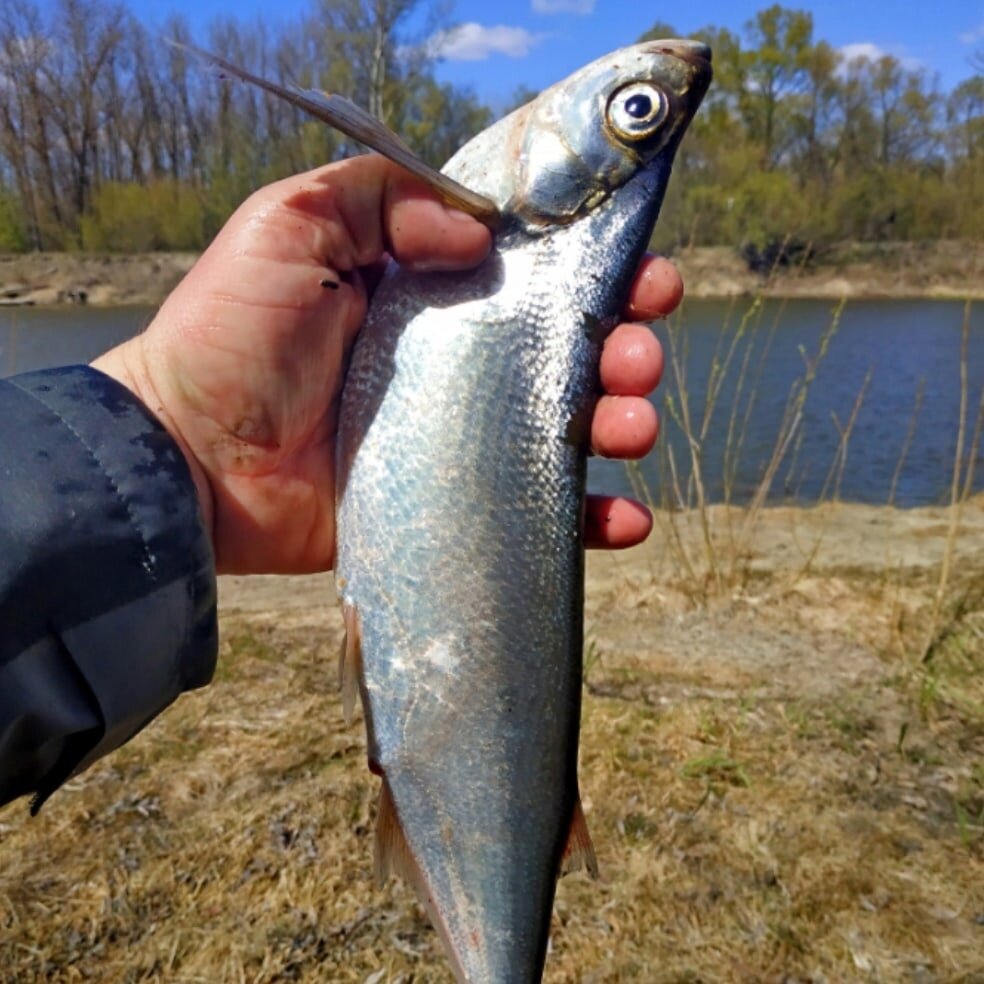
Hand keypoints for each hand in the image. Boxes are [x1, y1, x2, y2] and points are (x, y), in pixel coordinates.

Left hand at [93, 156, 678, 574]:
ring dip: (621, 422)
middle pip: (567, 354)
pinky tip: (627, 517)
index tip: (640, 277)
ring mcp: (458, 442)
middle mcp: (456, 368)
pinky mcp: (451, 508)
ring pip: (568, 430)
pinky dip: (593, 519)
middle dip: (624, 348)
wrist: (191, 460)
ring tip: (633, 420)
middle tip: (637, 354)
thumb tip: (478, 231)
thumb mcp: (291, 225)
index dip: (594, 274)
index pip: (534, 279)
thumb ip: (382, 195)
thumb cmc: (232, 337)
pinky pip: (539, 514)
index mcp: (430, 300)